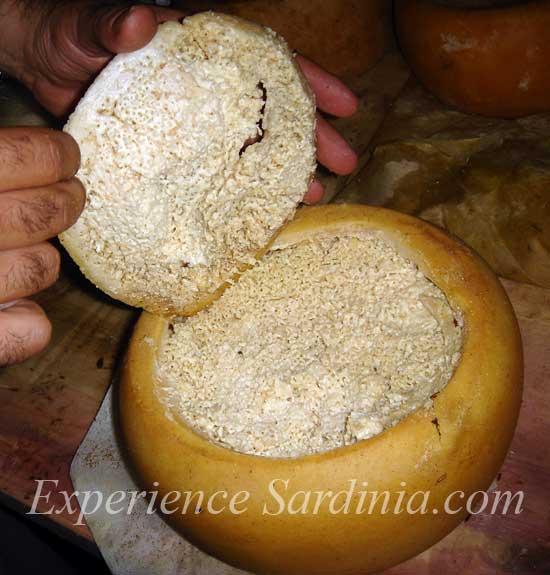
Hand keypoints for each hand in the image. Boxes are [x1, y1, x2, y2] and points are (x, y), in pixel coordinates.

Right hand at [0, 128, 83, 364]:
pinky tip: (20, 309)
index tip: (65, 154)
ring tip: (30, 248)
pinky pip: (27, 332)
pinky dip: (29, 324)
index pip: (21, 158)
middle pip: (43, 213)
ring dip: (43, 258)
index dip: (52, 154)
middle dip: (64, 202)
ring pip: (41, 268)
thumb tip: (28, 148)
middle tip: (69, 195)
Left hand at [3, 2, 357, 202]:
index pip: (268, 62)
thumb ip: (113, 23)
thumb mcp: (90, 25)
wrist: (43, 63)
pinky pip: (219, 170)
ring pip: (252, 143)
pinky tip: (260, 208)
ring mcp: (197, 121)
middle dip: (312, 136)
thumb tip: (139, 20)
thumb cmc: (69, 34)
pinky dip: (241, 188)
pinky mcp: (178, 150)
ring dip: (285, 169)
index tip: (345, 105)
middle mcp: (210, 86)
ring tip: (315, 194)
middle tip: (345, 164)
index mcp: (204, 49)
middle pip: (273, 109)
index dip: (310, 82)